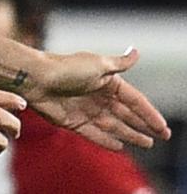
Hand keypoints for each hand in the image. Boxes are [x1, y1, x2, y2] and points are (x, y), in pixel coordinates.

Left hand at [25, 48, 171, 149]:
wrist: (35, 78)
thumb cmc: (66, 68)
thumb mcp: (98, 64)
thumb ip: (119, 63)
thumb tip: (136, 51)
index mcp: (106, 81)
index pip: (134, 100)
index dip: (149, 113)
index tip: (163, 127)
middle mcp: (97, 96)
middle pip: (125, 114)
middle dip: (142, 125)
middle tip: (159, 137)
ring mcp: (85, 110)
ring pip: (112, 126)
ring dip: (129, 134)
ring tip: (146, 144)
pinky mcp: (72, 121)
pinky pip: (93, 134)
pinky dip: (106, 141)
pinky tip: (120, 147)